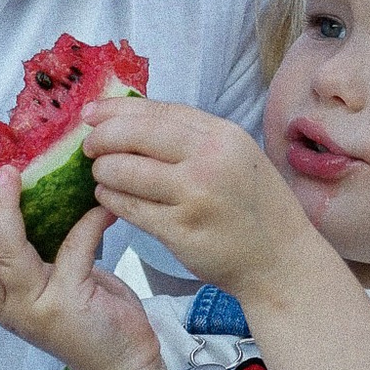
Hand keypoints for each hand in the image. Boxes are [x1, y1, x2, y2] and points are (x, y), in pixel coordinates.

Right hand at [0, 173, 162, 369]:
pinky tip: (98, 207)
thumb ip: (26, 261)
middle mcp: (13, 310)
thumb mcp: (44, 290)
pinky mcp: (73, 302)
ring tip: (10, 179)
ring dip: (4, 214)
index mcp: (2, 305)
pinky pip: (74, 250)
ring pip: (8, 260)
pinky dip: (87, 223)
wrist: (121, 362)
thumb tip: (15, 205)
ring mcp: (41, 308)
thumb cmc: (83, 315)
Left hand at [79, 99, 318, 303]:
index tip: (91, 112)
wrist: (281, 261)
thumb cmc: (255, 207)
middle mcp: (209, 160)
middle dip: (102, 138)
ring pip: (125, 172)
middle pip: (135, 135)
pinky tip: (109, 198)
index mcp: (223, 135)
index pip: (158, 111)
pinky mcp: (180, 231)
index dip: (117, 109)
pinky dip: (111, 200)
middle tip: (88, 147)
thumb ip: (193, 137)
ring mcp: (194, 196)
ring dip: (103, 172)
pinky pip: (130, 208)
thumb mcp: (236, 156)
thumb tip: (133, 118)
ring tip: (101, 176)